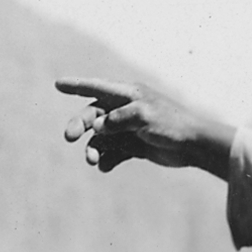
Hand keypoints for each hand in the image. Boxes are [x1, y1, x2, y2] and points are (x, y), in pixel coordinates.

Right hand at [56, 78, 235, 179]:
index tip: (57, 84)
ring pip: (101, 138)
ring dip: (94, 149)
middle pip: (93, 116)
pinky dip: (108, 160)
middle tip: (68, 137)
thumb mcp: (143, 117)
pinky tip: (106, 167)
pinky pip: (113, 153)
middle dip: (79, 125)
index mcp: (127, 95)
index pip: (97, 88)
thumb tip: (98, 126)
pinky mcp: (134, 146)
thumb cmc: (171, 124)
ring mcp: (128, 129)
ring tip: (93, 161)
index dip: (76, 86)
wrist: (194, 145)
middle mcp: (125, 110)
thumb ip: (118, 119)